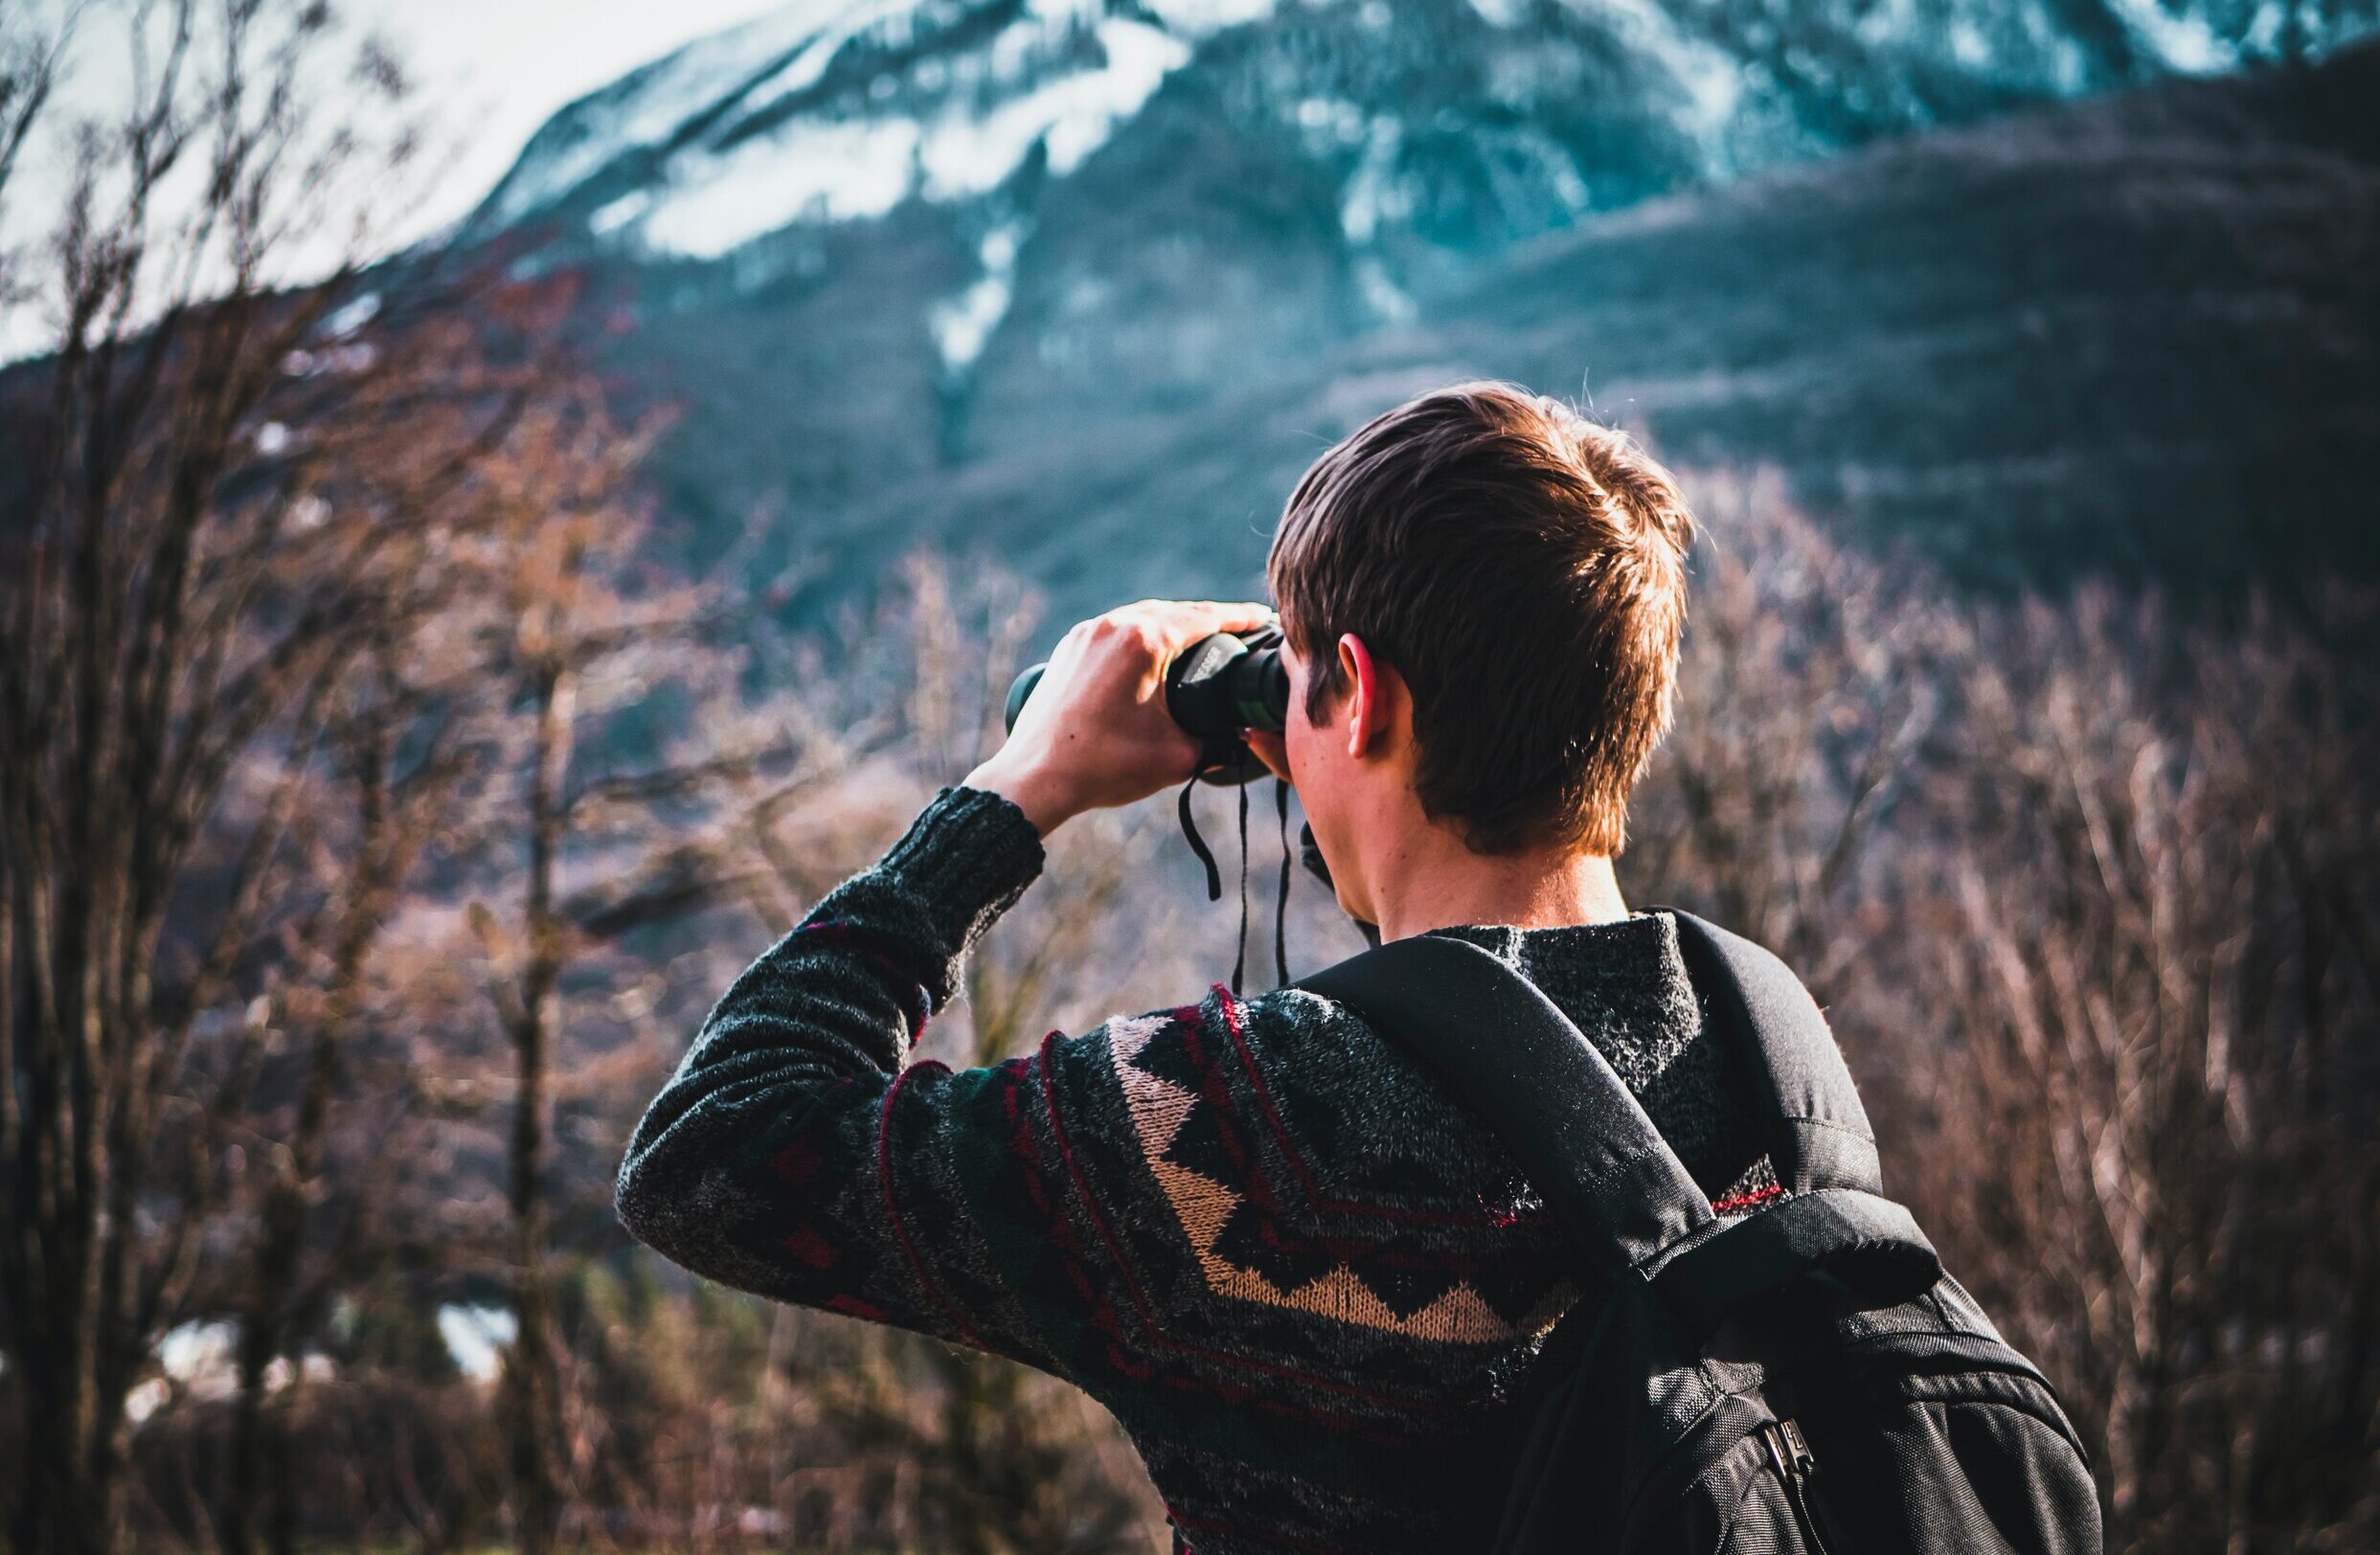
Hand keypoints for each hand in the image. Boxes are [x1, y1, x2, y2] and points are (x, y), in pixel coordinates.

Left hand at [964, 599, 1275, 834]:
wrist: (1035, 778)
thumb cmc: (1103, 767)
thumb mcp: (1177, 756)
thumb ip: (1218, 742)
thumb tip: (1240, 736)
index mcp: (1144, 640)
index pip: (1206, 618)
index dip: (1241, 618)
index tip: (1264, 619)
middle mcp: (1114, 625)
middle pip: (1176, 612)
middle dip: (1210, 619)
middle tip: (1241, 630)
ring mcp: (1087, 633)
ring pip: (1143, 617)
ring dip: (1174, 625)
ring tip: (1203, 640)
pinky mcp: (1069, 648)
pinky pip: (1116, 631)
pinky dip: (1143, 636)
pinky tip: (1155, 652)